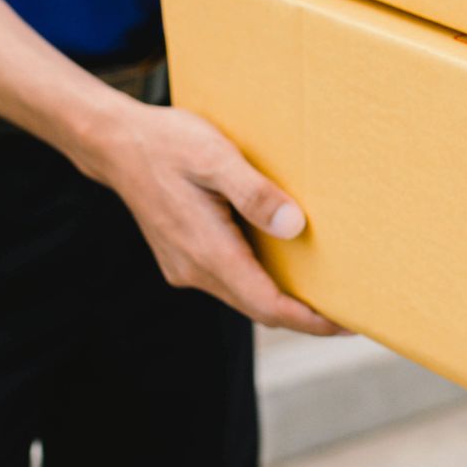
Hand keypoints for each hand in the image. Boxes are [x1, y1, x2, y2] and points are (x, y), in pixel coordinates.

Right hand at [73, 95, 343, 335]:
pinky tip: (285, 268)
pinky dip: (261, 283)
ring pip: (244, 296)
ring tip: (327, 293)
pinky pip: (231, 281)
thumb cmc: (167, 143)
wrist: (114, 142)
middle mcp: (194, 268)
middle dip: (304, 317)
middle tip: (352, 313)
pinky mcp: (183, 256)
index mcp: (207, 250)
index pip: (267, 304)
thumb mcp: (215, 157)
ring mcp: (185, 266)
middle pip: (259, 308)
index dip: (309, 320)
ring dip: (282, 300)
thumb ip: (255, 193)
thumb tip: (295, 227)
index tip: (347, 324)